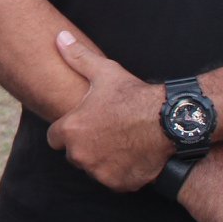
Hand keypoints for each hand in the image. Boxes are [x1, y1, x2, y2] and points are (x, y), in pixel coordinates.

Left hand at [45, 31, 171, 191]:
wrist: (167, 120)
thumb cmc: (133, 95)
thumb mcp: (104, 72)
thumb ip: (77, 57)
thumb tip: (59, 38)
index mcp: (71, 130)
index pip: (54, 138)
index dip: (67, 130)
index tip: (81, 124)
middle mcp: (81, 155)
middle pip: (74, 154)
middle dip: (84, 146)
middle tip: (104, 131)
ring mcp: (100, 172)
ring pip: (94, 168)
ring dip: (102, 160)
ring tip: (120, 142)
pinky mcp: (120, 184)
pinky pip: (114, 180)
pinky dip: (121, 172)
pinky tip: (133, 155)